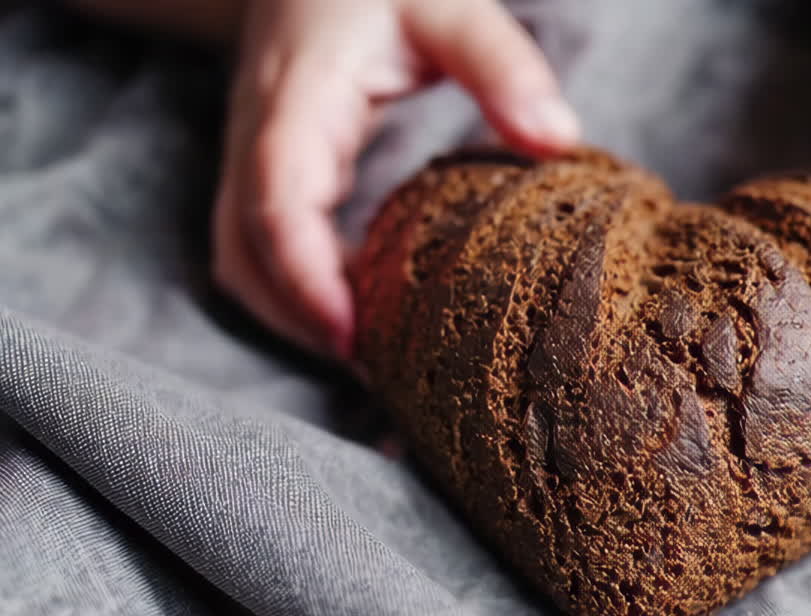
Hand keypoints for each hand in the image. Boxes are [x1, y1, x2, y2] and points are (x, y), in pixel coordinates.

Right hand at [213, 0, 579, 357]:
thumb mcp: (448, 7)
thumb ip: (501, 65)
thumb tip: (558, 138)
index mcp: (297, 101)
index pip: (279, 204)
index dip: (308, 281)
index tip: (355, 341)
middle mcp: (259, 136)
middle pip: (246, 253)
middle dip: (303, 320)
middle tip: (381, 373)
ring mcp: (253, 156)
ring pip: (241, 260)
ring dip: (293, 315)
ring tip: (371, 357)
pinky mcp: (269, 170)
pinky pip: (258, 247)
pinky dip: (296, 291)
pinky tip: (358, 311)